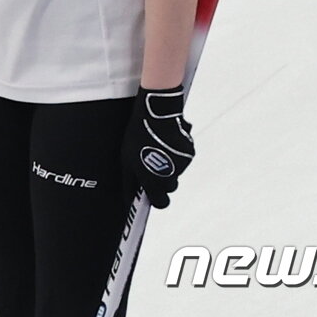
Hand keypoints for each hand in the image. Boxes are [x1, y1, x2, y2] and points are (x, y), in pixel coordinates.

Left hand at [121, 85, 193, 207]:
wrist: (157, 113)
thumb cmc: (138, 135)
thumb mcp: (126, 159)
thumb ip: (130, 181)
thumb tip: (129, 199)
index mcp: (154, 180)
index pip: (161, 203)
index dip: (156, 198)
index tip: (151, 192)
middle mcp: (170, 176)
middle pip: (169, 188)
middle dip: (162, 181)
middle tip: (151, 164)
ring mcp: (182, 165)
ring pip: (176, 173)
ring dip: (169, 166)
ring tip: (157, 147)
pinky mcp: (189, 154)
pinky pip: (182, 160)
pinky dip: (176, 155)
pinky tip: (166, 142)